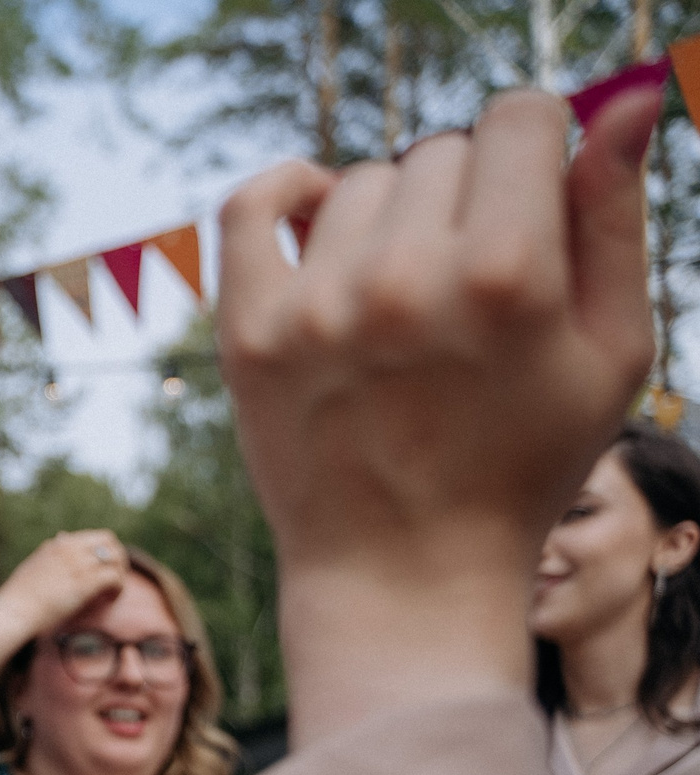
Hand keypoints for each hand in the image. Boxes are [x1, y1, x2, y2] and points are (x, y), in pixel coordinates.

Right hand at [0, 530, 128, 630]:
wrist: (13, 611)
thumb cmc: (18, 598)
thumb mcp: (32, 569)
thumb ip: (48, 557)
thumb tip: (59, 541)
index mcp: (57, 545)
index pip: (91, 537)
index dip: (101, 552)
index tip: (100, 570)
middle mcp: (70, 548)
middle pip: (108, 539)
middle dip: (117, 557)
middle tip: (115, 578)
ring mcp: (78, 563)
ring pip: (115, 557)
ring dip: (120, 573)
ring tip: (112, 592)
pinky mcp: (86, 581)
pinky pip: (115, 576)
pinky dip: (118, 588)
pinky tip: (109, 600)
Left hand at [218, 88, 661, 743]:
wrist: (402, 573)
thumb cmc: (524, 464)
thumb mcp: (612, 349)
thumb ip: (616, 216)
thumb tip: (627, 100)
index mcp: (508, 276)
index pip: (520, 116)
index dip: (535, 147)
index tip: (530, 196)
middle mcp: (405, 280)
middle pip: (441, 152)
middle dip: (467, 200)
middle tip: (469, 285)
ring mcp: (316, 307)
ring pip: (360, 184)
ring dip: (388, 222)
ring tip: (406, 301)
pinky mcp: (248, 334)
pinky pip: (251, 206)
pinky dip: (286, 191)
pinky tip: (318, 213)